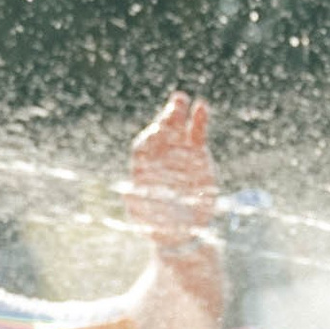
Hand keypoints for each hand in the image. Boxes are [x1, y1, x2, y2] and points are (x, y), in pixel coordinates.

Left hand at [122, 90, 218, 257]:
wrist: (183, 230)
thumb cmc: (158, 227)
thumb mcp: (146, 220)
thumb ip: (139, 205)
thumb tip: (128, 191)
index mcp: (142, 169)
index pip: (143, 148)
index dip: (150, 140)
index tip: (156, 134)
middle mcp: (159, 157)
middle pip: (159, 133)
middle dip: (164, 120)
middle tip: (171, 108)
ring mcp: (177, 152)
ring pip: (177, 128)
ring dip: (177, 112)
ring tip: (180, 98)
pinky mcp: (196, 153)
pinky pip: (196, 133)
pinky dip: (199, 120)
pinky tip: (201, 107)